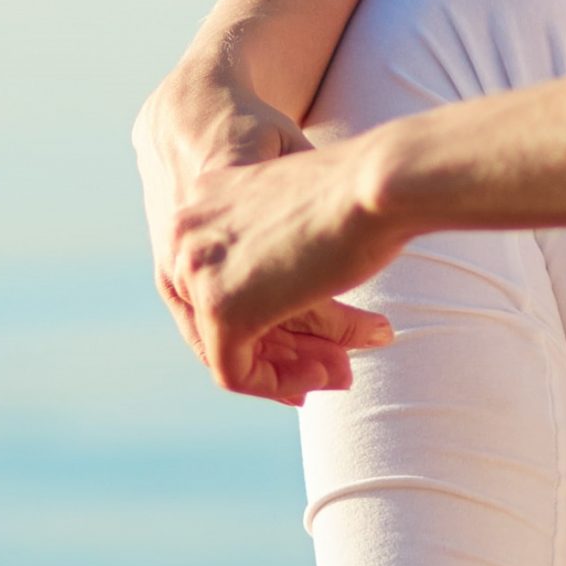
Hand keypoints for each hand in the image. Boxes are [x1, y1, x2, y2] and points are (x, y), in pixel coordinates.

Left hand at [167, 141, 404, 401]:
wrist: (380, 183)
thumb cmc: (364, 190)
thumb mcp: (306, 217)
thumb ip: (284, 253)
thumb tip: (296, 298)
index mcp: (203, 198)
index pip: (216, 278)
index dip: (264, 315)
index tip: (310, 337)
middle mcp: (185, 233)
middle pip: (217, 314)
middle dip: (282, 348)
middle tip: (334, 366)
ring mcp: (196, 270)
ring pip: (226, 344)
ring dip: (288, 368)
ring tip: (341, 375)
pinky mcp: (220, 307)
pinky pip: (235, 370)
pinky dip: (279, 382)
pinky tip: (324, 374)